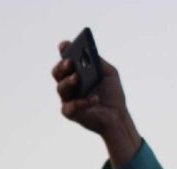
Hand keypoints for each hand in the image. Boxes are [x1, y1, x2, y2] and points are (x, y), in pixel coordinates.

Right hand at [51, 40, 140, 167]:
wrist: (118, 116)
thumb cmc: (112, 94)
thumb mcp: (109, 73)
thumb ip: (99, 62)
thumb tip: (88, 52)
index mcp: (75, 72)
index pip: (65, 58)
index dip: (64, 50)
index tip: (65, 44)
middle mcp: (68, 84)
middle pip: (57, 72)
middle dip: (62, 66)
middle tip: (70, 61)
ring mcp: (68, 99)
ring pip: (61, 88)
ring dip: (68, 82)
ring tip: (78, 77)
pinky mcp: (71, 113)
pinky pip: (70, 107)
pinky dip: (82, 103)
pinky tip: (94, 99)